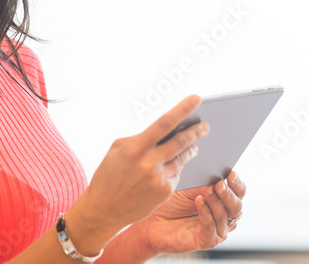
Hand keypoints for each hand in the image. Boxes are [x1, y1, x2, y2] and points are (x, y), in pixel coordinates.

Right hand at [64, 95, 209, 253]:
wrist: (103, 210)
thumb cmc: (108, 175)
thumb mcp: (117, 150)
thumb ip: (140, 138)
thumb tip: (165, 130)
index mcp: (135, 148)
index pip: (164, 123)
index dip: (182, 109)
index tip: (197, 98)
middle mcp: (149, 163)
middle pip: (180, 141)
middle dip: (196, 132)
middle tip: (205, 126)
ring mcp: (158, 179)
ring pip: (182, 158)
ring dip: (190, 150)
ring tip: (194, 145)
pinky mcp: (164, 192)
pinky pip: (176, 174)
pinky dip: (177, 167)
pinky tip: (176, 165)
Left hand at [138, 170, 246, 254]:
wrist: (153, 221)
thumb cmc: (172, 202)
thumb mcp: (189, 187)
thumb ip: (205, 184)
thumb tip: (218, 177)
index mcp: (223, 200)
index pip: (239, 192)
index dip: (237, 183)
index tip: (231, 174)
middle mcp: (224, 216)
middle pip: (237, 206)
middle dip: (228, 194)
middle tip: (219, 184)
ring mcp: (216, 230)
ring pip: (225, 217)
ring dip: (216, 202)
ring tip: (205, 192)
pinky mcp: (206, 241)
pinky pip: (211, 227)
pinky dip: (206, 213)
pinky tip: (199, 202)